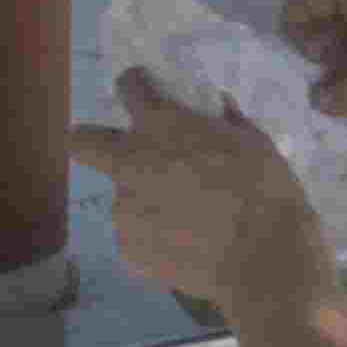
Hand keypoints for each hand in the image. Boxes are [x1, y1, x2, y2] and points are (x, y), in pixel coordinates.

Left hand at [71, 70, 338, 313]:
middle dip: (93, 141)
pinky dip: (153, 236)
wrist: (263, 260)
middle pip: (81, 142)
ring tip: (183, 218)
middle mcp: (129, 162)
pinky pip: (134, 234)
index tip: (147, 94)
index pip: (128, 86)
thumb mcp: (253, 141)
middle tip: (125, 153)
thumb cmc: (265, 191)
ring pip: (121, 195)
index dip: (137, 87)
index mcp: (160, 125)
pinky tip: (185, 245)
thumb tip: (217, 108)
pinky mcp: (127, 249)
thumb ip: (224, 121)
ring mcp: (123, 209)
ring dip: (142, 198)